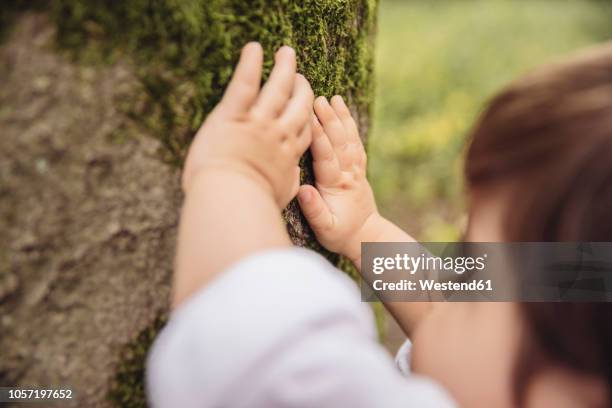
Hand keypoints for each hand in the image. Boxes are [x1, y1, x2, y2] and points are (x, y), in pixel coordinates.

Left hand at [182, 42, 313, 207]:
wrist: (230, 201)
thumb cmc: (251, 203)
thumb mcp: (279, 195)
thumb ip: (287, 181)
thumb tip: (295, 177)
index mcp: (288, 155)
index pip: (306, 129)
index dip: (309, 115)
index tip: (311, 106)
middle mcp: (278, 134)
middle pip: (298, 104)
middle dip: (301, 87)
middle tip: (301, 75)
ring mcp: (258, 122)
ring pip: (277, 89)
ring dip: (283, 68)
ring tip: (286, 52)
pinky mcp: (233, 115)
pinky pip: (245, 84)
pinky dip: (250, 64)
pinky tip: (254, 48)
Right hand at [297, 95, 382, 261]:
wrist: (366, 237)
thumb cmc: (340, 235)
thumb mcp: (325, 229)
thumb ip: (315, 210)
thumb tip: (303, 189)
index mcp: (336, 186)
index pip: (326, 156)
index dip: (318, 136)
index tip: (308, 117)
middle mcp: (348, 174)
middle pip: (339, 142)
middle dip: (329, 119)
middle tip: (319, 99)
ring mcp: (355, 169)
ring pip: (349, 138)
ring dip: (340, 117)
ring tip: (332, 98)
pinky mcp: (358, 167)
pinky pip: (355, 141)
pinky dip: (349, 124)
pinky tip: (342, 109)